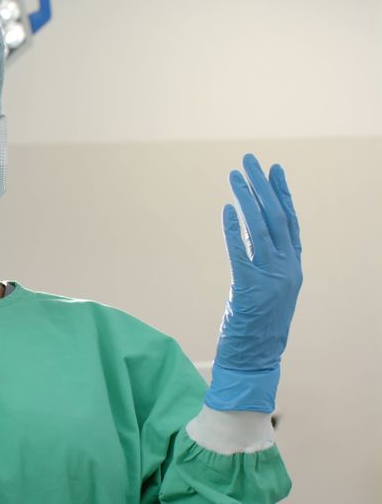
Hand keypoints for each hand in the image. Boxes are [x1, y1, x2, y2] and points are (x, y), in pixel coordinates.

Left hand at [206, 154, 302, 412]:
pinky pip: (241, 252)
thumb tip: (250, 232)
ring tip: (235, 175)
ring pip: (261, 229)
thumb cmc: (257, 325)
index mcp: (294, 268)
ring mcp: (272, 279)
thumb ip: (264, 262)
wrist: (255, 360)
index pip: (291, 222)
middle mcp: (288, 269)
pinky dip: (234, 229)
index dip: (283, 194)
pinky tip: (227, 209)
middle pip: (277, 218)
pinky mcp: (250, 288)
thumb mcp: (268, 289)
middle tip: (250, 160)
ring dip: (247, 199)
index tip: (275, 169)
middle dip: (263, 186)